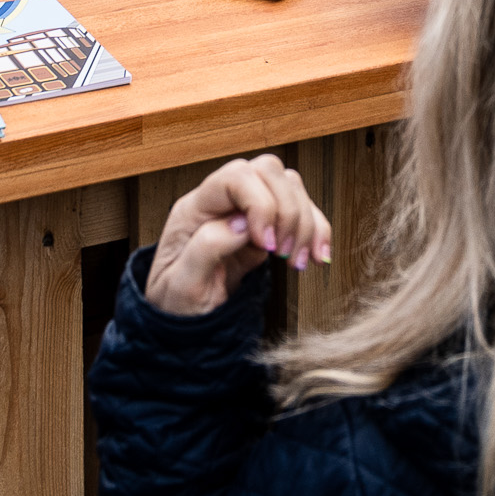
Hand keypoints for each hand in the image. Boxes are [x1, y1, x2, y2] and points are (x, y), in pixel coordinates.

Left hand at [143, 154, 327, 317]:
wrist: (183, 324)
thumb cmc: (176, 305)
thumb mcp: (181, 286)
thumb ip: (205, 249)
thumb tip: (240, 223)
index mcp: (194, 210)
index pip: (235, 177)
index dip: (260, 204)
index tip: (265, 245)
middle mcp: (222, 202)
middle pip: (268, 172)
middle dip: (287, 211)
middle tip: (285, 253)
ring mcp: (246, 211)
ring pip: (289, 186)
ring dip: (305, 222)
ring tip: (299, 261)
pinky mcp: (266, 227)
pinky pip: (301, 211)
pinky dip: (316, 230)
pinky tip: (317, 255)